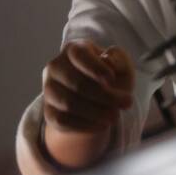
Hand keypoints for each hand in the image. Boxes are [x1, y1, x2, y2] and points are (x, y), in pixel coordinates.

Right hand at [42, 40, 134, 168]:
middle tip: (127, 103)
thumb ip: (119, 59)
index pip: (79, 55)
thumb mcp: (122, 67)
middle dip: (106, 96)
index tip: (112, 79)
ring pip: (69, 104)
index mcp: (74, 49)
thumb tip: (107, 60)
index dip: (96, 68)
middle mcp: (56, 67)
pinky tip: (102, 125)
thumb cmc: (111, 79)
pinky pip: (63, 121)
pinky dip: (85, 125)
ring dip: (96, 112)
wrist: (97, 103)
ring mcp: (49, 90)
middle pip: (77, 83)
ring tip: (115, 116)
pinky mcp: (48, 112)